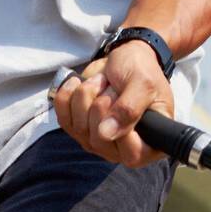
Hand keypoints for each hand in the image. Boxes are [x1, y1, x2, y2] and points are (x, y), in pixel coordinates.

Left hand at [53, 39, 173, 167]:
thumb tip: (105, 134)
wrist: (125, 59)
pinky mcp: (79, 130)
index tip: (122, 97)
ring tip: (102, 82)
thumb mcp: (144, 84)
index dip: (122, 123)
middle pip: (99, 140)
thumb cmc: (142, 71)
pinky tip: (79, 83)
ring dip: (87, 94)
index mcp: (147, 146)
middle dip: (102, 103)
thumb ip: (129, 110)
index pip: (131, 152)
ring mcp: (98, 142)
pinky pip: (63, 118)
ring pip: (80, 127)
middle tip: (112, 86)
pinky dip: (67, 95)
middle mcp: (121, 151)